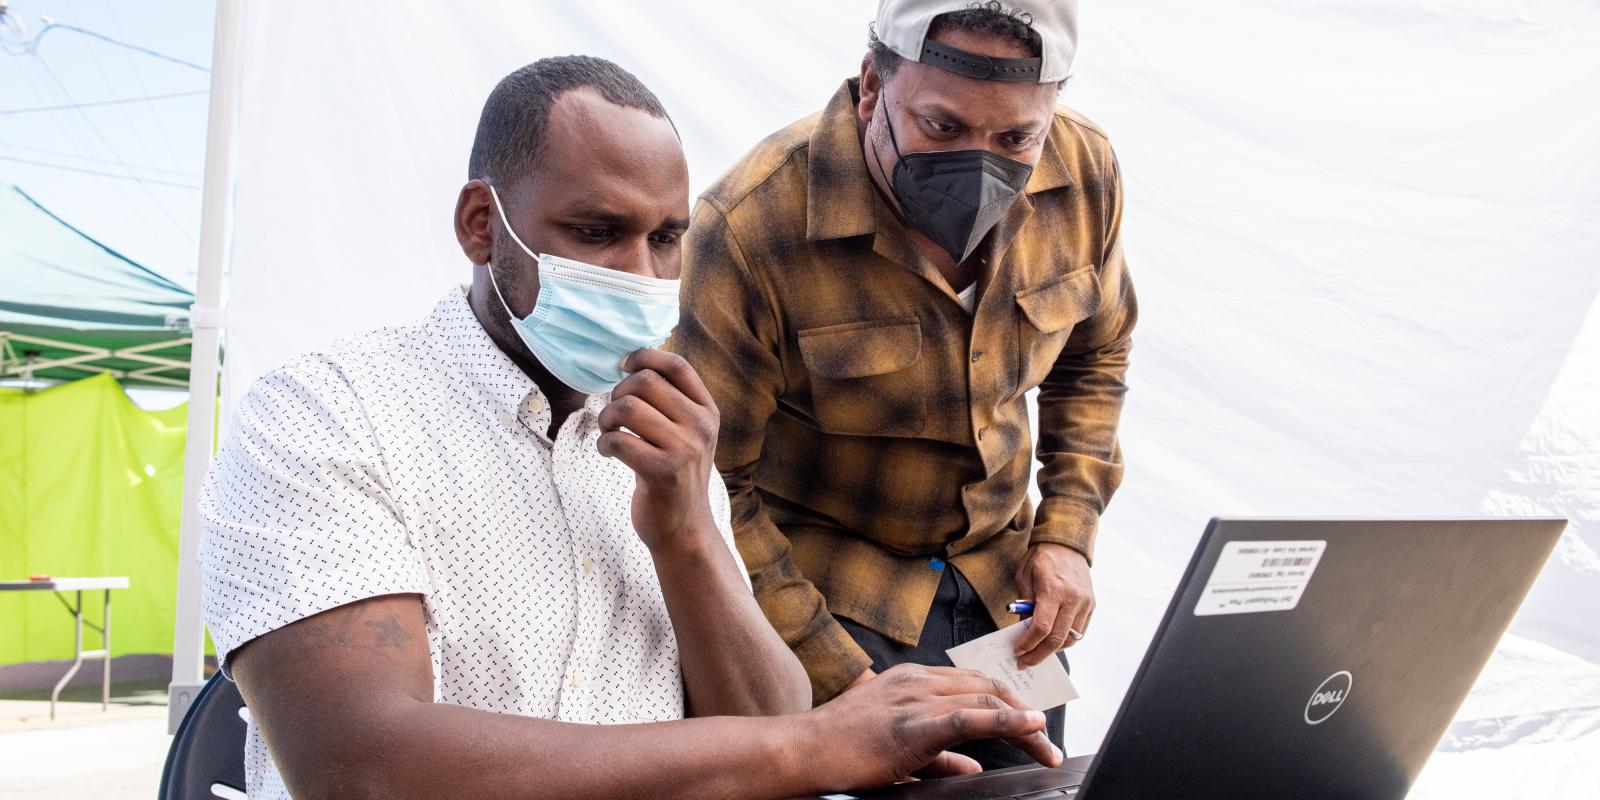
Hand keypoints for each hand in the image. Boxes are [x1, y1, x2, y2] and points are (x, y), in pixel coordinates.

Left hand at [596, 349, 719, 550]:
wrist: (684, 528)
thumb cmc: (676, 475)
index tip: (624, 367)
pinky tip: (607, 453)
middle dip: (617, 392)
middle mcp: (701, 426)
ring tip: (608, 433)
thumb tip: (634, 363)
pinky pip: (618, 441)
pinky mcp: (663, 472)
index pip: (676, 365)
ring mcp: (685, 450)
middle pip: (646, 382)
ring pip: (628, 407)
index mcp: (707, 411)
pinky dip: (604, 444)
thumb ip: (671, 401)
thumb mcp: (687, 434)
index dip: (644, 357)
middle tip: (613, 414)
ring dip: (606, 418)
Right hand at [801, 664, 1061, 791]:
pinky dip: (1004, 720)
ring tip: (1046, 747)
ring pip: (985, 699)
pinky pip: (968, 718)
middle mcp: (918, 681)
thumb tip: (973, 765)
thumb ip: (940, 755)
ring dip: (1023, 724)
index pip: (973, 683)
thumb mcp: (897, 747)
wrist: (802, 750)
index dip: (1007, 701)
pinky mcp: (912, 724)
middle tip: (1045, 743)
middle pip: (987, 687)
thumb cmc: (840, 749)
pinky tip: (1028, 726)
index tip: (1030, 724)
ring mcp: (915, 698)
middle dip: (1023, 712)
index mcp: (912, 680)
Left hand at [1013, 542, 1094, 667]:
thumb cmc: (1041, 558)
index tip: (1018, 652)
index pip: (1042, 627)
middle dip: (1038, 654)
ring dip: (1053, 650)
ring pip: (1071, 639)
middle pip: (1057, 639)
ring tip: (1037, 652)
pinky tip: (1052, 641)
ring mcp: (1085, 602)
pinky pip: (1080, 631)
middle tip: (1025, 662)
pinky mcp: (1091, 604)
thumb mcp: (1023, 577)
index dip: (1028, 644)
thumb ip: (1023, 605)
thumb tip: (1022, 631)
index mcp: (1053, 590)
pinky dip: (1066, 640)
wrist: (1066, 543)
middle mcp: (1073, 598)